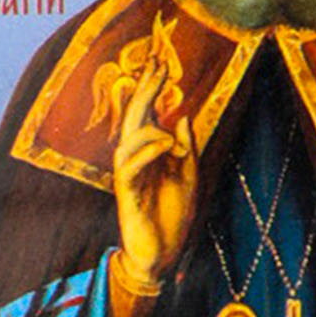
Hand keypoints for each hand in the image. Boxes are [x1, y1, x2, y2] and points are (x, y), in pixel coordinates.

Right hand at [112, 58, 197, 288]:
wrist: (163, 253)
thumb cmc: (172, 215)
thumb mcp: (188, 175)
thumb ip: (186, 147)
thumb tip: (183, 115)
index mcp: (148, 153)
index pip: (147, 114)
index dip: (152, 88)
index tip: (161, 63)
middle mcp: (134, 160)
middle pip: (134, 118)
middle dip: (146, 91)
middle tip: (157, 66)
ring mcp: (128, 176)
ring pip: (128, 139)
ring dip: (151, 130)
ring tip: (172, 139)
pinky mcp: (127, 195)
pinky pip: (129, 167)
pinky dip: (147, 152)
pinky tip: (166, 145)